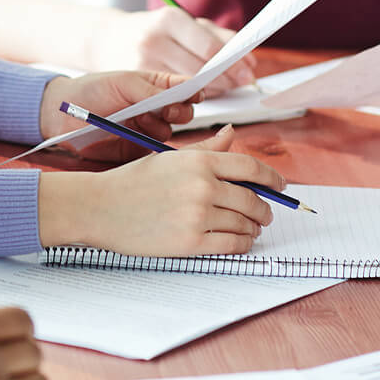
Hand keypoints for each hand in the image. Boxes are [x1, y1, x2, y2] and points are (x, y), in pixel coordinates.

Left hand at [39, 70, 199, 160]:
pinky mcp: (138, 150)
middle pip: (185, 113)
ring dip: (159, 126)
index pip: (183, 88)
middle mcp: (155, 109)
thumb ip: (151, 90)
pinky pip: (155, 152)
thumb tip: (181, 94)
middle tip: (167, 110)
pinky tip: (138, 136)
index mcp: (154, 87)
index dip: (193, 91)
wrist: (62, 115)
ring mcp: (148, 130)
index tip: (195, 94)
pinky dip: (152, 146)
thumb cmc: (91, 90)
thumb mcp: (122, 83)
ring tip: (138, 119)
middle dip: (180, 111)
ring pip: (171, 132)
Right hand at [69, 126, 283, 256]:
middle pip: (253, 199)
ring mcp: (197, 215)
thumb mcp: (169, 158)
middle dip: (264, 209)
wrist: (99, 207)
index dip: (272, 177)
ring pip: (245, 224)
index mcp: (198, 160)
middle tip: (265, 214)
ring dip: (253, 228)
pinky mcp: (191, 242)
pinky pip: (232, 245)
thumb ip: (206, 149)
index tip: (280, 185)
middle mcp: (202, 186)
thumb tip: (231, 134)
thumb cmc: (133, 181)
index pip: (250, 167)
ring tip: (250, 228)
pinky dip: (242, 245)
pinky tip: (239, 241)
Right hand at [85, 7, 255, 90]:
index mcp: (169, 19)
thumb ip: (218, 37)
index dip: (233, 63)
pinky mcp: (135, 82)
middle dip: (227, 79)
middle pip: (201, 71)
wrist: (104, 38)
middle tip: (243, 82)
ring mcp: (142, 62)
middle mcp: (154, 40)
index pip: (209, 48)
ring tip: (222, 86)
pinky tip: (197, 92)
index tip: (249, 71)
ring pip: (188, 87)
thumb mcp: (181, 23)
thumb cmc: (152, 30)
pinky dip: (189, 97)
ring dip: (211, 90)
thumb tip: (250, 60)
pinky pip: (172, 97)